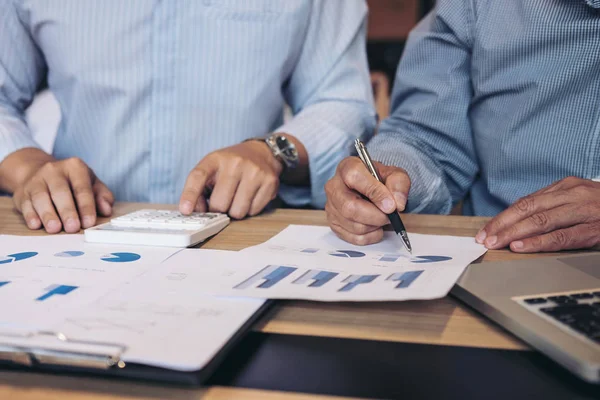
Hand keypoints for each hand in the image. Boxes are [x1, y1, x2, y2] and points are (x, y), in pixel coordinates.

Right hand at [13, 157, 113, 232]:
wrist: (40, 173)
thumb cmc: (73, 183)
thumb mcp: (92, 184)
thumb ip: (102, 196)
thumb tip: (106, 210)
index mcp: (74, 167)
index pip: (82, 188)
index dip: (86, 206)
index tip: (89, 222)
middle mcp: (53, 170)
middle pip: (60, 192)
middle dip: (67, 211)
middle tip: (73, 227)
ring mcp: (36, 180)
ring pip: (41, 197)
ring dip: (48, 214)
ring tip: (55, 228)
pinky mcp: (22, 192)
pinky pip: (26, 203)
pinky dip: (30, 215)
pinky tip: (36, 225)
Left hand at [179, 141, 281, 218]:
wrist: (261, 152)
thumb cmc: (231, 166)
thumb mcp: (211, 170)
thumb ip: (199, 190)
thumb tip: (195, 211)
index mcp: (215, 159)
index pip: (198, 176)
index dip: (190, 195)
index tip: (185, 210)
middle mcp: (235, 163)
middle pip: (219, 204)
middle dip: (219, 209)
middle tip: (223, 201)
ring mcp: (254, 171)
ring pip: (238, 211)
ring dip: (235, 211)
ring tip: (237, 198)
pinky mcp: (270, 181)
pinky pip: (254, 211)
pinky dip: (250, 209)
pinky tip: (250, 196)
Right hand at [325, 156, 410, 244]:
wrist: (372, 190)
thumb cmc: (379, 181)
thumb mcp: (394, 174)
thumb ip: (398, 184)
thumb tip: (397, 204)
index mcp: (347, 167)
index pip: (355, 178)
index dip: (375, 193)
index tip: (390, 205)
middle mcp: (334, 186)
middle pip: (350, 207)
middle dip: (376, 216)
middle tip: (389, 216)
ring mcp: (331, 207)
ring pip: (353, 225)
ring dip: (375, 226)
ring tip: (382, 218)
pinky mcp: (334, 223)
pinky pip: (353, 237)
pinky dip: (370, 236)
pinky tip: (374, 226)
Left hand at [476, 177, 599, 251]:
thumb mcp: (578, 200)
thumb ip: (552, 207)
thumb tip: (518, 220)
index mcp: (567, 187)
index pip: (526, 202)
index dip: (503, 217)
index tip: (485, 230)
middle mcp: (575, 194)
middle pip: (529, 209)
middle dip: (503, 225)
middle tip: (484, 239)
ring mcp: (587, 210)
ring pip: (542, 221)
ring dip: (515, 233)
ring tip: (496, 243)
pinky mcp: (597, 229)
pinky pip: (564, 236)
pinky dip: (540, 242)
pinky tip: (522, 246)